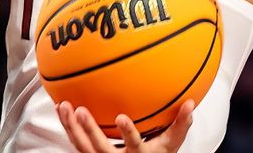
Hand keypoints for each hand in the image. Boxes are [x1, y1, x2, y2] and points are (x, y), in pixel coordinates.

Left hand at [56, 100, 193, 152]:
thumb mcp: (170, 145)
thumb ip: (180, 125)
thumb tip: (191, 103)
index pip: (134, 146)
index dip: (127, 133)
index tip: (120, 117)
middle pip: (101, 149)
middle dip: (91, 131)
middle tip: (82, 111)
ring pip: (83, 147)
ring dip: (72, 127)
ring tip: (65, 106)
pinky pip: (76, 142)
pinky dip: (68, 126)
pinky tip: (61, 109)